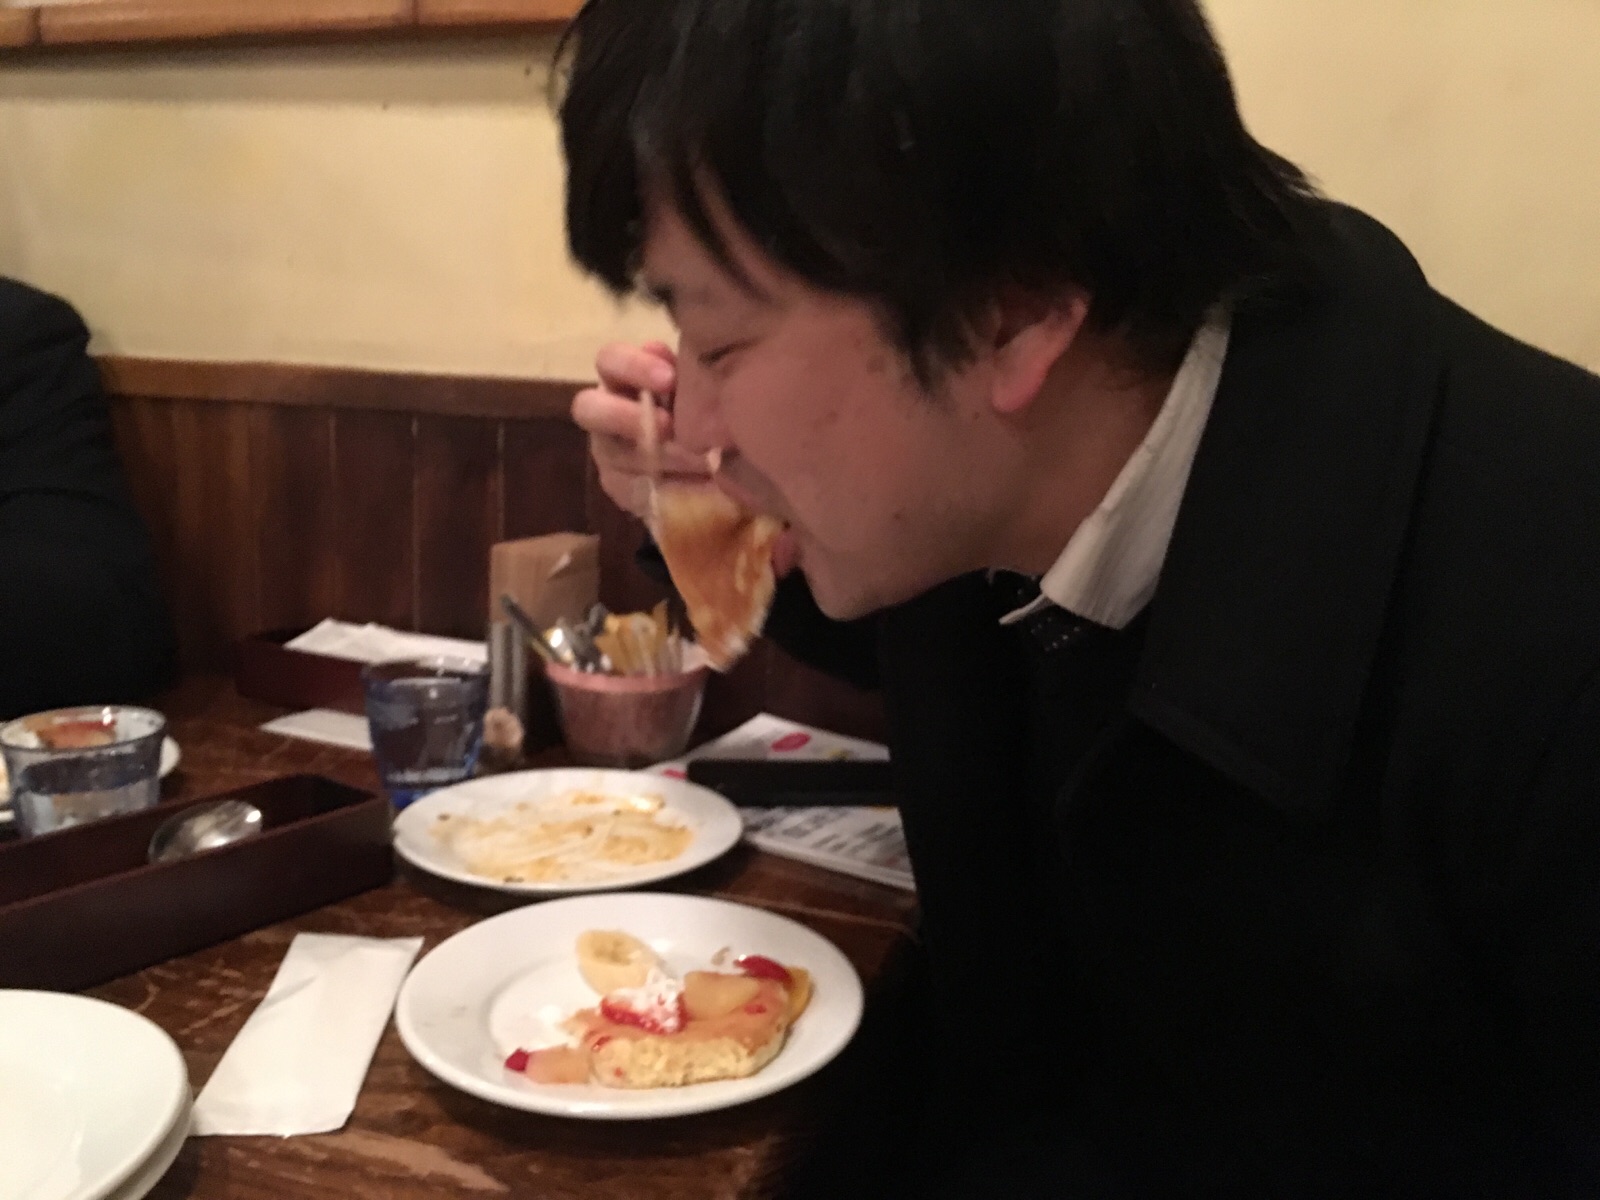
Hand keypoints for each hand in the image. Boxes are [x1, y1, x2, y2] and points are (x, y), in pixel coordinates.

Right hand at [571, 341, 712, 521]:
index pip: (610, 360)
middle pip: (588, 407)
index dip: (634, 366)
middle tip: (667, 425)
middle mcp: (604, 412)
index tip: (670, 378)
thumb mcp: (698, 386)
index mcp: (622, 377)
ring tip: (702, 462)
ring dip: (658, 458)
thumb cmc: (703, 406)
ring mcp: (607, 453)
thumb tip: (663, 352)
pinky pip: (630, 489)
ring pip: (612, 454)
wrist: (714, 457)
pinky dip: (669, 487)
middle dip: (623, 415)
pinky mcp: (617, 487)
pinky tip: (702, 485)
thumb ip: (684, 369)